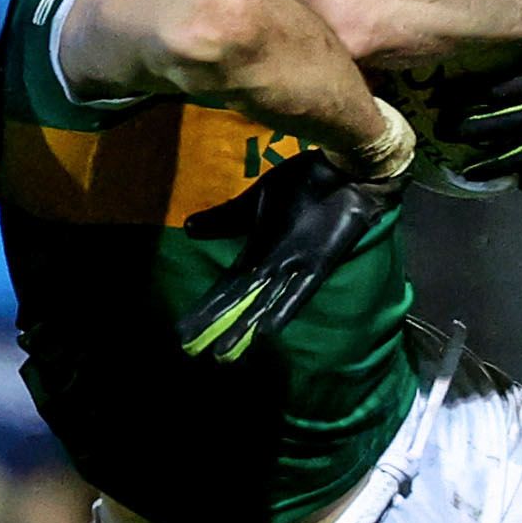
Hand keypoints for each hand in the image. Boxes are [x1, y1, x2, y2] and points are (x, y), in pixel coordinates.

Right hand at [176, 150, 400, 363]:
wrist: (340, 169)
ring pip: (264, 304)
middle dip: (216, 325)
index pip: (226, 287)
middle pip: (239, 302)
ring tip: (224, 353)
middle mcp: (273, 266)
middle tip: (191, 349)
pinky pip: (299, 292)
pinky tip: (267, 331)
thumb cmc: (301, 184)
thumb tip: (188, 227)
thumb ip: (225, 218)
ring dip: (245, 328)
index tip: (181, 330)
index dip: (205, 308)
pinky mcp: (318, 264)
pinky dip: (284, 310)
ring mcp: (295, 267)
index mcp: (257, 253)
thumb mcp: (255, 201)